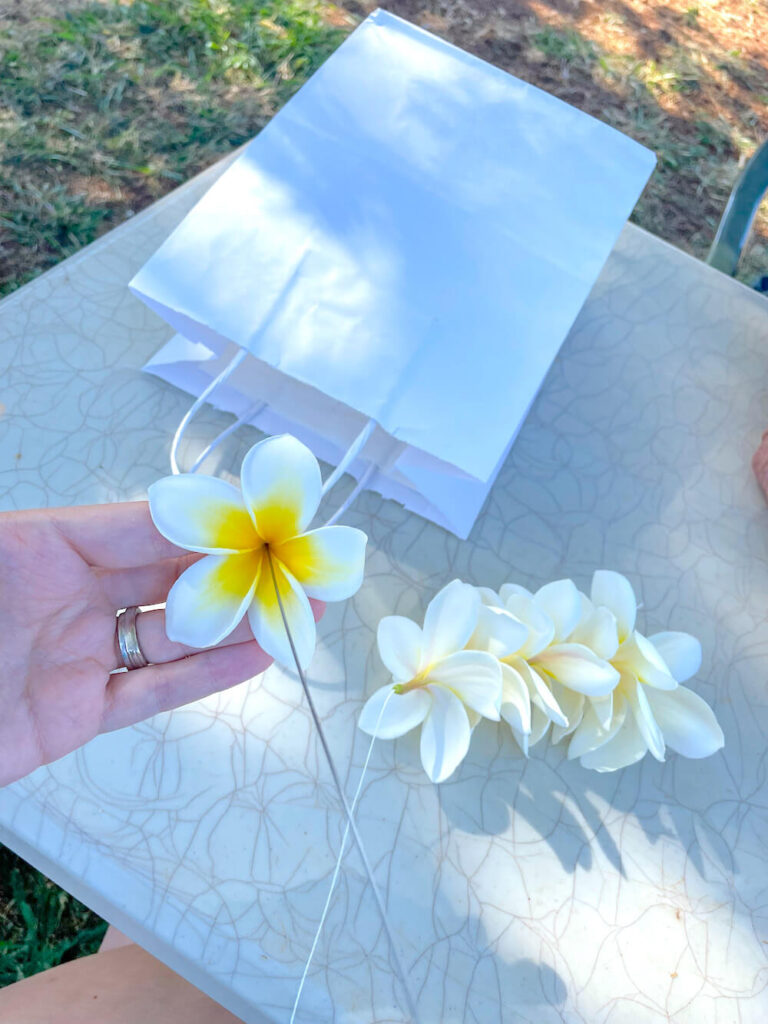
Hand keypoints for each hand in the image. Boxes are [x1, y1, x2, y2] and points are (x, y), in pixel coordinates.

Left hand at [0, 502, 321, 785]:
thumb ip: (73, 534)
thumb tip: (139, 479)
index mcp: (43, 544)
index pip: (142, 525)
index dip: (204, 520)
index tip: (260, 517)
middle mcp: (69, 594)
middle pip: (168, 577)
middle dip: (235, 570)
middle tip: (296, 567)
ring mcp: (78, 655)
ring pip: (173, 634)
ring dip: (235, 624)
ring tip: (294, 612)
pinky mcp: (79, 715)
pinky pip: (154, 692)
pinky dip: (207, 676)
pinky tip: (254, 657)